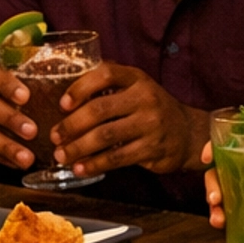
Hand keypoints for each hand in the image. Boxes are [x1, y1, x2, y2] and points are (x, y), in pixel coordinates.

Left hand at [56, 64, 198, 178]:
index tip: (63, 104)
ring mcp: (150, 124)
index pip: (105, 74)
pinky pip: (117, 158)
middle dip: (72, 125)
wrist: (188, 133)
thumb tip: (66, 97)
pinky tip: (81, 168)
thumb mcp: (135, 88)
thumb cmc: (151, 108)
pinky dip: (95, 164)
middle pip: (100, 110)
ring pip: (106, 136)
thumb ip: (108, 87)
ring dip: (78, 147)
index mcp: (136, 78)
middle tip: (55, 136)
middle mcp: (145, 98)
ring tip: (62, 155)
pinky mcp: (153, 149)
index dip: (80, 87)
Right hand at [201, 145, 243, 242]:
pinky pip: (233, 215)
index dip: (218, 145)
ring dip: (214, 203)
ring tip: (218, 219)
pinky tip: (221, 227)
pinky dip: (223, 219)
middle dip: (212, 181)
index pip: (240, 143)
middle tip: (215, 199)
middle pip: (224, 168)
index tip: (208, 155)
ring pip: (224, 192)